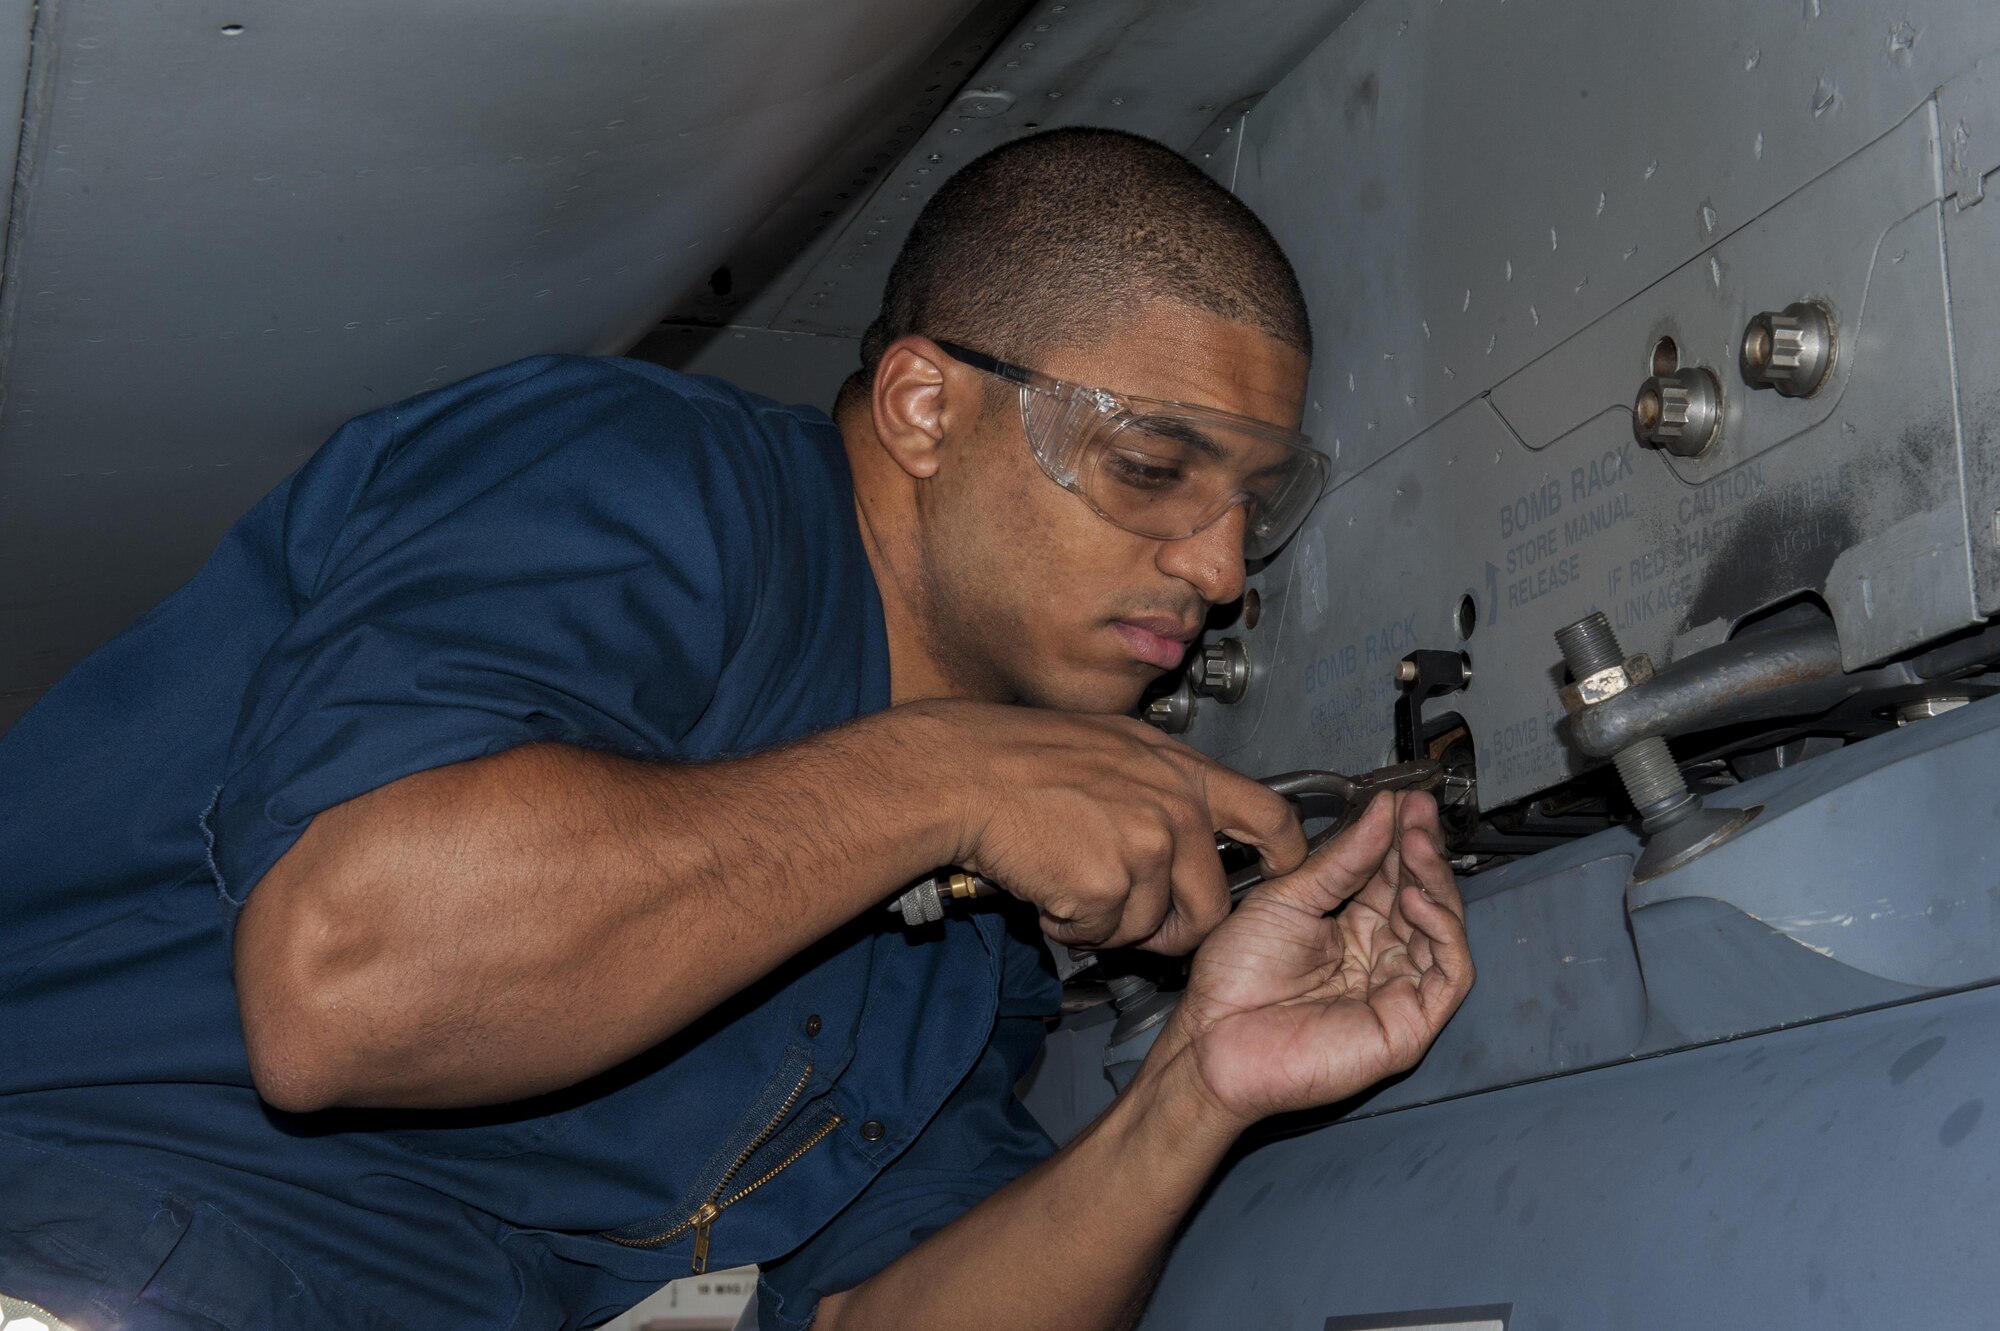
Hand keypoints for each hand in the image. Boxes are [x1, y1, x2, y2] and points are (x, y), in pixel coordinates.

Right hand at [907, 700, 1305, 953]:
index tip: (1282, 875)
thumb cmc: (1023, 755)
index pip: (1270, 817)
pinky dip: (1073, 926)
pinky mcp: (1111, 885)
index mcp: (1183, 771)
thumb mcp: (1117, 746)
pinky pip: (1105, 935)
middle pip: (1212, 904)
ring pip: (1151, 927)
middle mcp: (1177, 808)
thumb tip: (1190, 825)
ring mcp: (1147, 847)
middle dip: (1173, 928)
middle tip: (1131, 918)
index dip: (1285, 857)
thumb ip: (1163, 784)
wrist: (966, 772)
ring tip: (1070, 883)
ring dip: (1110, 924)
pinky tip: (1049, 889)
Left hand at [1159, 790, 1472, 1126]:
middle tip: (1418, 812)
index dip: (1401, 836)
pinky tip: (1417, 898)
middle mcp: (1381, 956)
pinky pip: (1449, 975)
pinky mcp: (1409, 1025)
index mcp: (1351, 927)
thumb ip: (1340, 862)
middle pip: (1422, 896)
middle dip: (1423, 851)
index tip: (1405, 800)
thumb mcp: (1288, 899)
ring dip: (1435, 882)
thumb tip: (1383, 812)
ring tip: (1415, 845)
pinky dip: (1443, 933)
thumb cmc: (1236, 978)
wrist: (1213, 1038)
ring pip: (1442, 930)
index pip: (1392, 875)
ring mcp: (1398, 991)